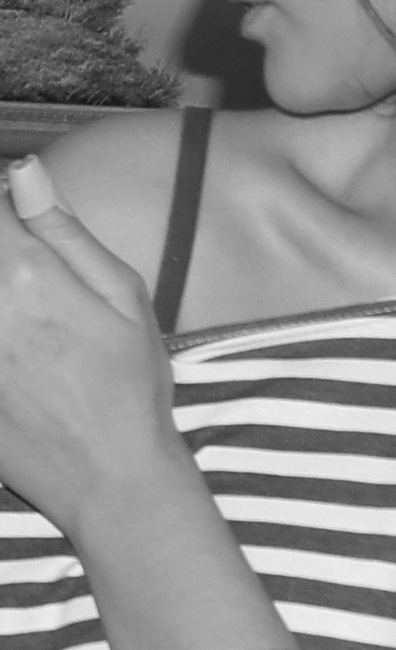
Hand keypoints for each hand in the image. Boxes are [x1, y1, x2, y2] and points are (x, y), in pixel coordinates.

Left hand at [0, 157, 175, 537]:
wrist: (112, 480)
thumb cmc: (130, 387)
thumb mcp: (124, 297)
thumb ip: (65, 231)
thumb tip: (22, 169)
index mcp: (28, 277)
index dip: (3, 207)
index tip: (20, 224)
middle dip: (2, 255)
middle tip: (33, 291)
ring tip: (30, 325)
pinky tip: (16, 359)